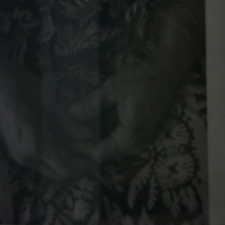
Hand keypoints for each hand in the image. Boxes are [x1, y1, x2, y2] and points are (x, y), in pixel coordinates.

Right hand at [0, 69, 99, 180]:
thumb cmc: (20, 85)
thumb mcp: (49, 102)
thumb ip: (69, 123)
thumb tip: (89, 136)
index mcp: (36, 146)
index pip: (67, 170)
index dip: (85, 166)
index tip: (100, 158)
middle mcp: (26, 157)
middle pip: (59, 174)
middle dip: (78, 167)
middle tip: (94, 155)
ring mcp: (17, 155)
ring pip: (49, 169)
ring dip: (66, 163)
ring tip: (83, 148)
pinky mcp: (12, 149)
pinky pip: (39, 162)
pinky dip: (54, 158)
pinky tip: (65, 143)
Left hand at [69, 0, 202, 162]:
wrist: (167, 71)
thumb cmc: (143, 78)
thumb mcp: (114, 88)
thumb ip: (91, 104)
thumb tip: (70, 114)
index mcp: (130, 137)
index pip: (97, 153)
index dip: (77, 148)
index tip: (57, 141)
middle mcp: (135, 145)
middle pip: (102, 153)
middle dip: (80, 145)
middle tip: (56, 136)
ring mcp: (138, 140)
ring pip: (107, 147)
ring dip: (89, 140)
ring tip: (65, 131)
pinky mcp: (137, 133)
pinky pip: (114, 140)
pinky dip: (99, 135)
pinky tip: (83, 126)